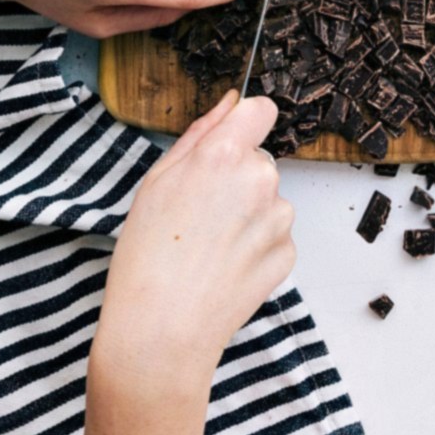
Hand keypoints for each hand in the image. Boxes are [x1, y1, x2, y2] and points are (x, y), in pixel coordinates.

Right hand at [71, 92, 294, 434]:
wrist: (161, 333)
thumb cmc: (146, 256)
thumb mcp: (157, 181)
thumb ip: (200, 133)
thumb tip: (229, 101)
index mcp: (224, 154)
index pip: (261, 110)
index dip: (246, 124)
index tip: (230, 144)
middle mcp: (260, 179)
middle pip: (259, 160)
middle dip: (237, 177)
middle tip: (200, 214)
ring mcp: (279, 218)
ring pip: (268, 200)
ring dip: (247, 214)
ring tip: (208, 247)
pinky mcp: (287, 253)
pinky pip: (274, 236)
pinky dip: (255, 247)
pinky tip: (223, 268)